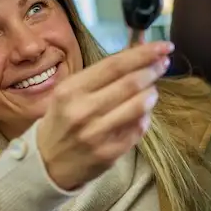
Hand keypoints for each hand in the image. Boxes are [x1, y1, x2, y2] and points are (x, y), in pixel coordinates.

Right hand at [36, 41, 172, 190]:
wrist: (47, 163)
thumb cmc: (62, 120)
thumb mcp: (71, 92)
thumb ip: (103, 73)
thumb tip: (139, 49)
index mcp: (71, 89)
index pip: (115, 65)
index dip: (143, 54)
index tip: (163, 46)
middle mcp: (83, 110)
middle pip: (130, 83)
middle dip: (152, 70)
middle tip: (163, 64)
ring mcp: (96, 133)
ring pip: (138, 106)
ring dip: (151, 94)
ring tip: (153, 90)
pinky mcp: (109, 153)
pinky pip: (138, 129)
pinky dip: (145, 117)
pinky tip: (143, 113)